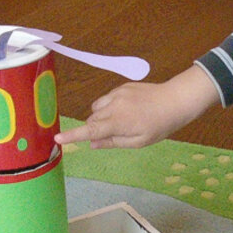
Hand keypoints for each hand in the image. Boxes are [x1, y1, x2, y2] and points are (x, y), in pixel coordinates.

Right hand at [55, 65, 218, 149]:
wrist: (175, 100)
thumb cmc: (160, 125)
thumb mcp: (138, 142)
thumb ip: (113, 142)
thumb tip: (93, 144)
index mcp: (118, 122)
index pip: (90, 131)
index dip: (73, 136)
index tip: (58, 139)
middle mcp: (114, 106)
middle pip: (92, 120)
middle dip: (95, 129)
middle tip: (113, 135)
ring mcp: (117, 94)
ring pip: (97, 108)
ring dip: (101, 117)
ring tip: (122, 122)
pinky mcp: (121, 87)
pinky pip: (107, 99)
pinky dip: (110, 107)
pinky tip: (127, 110)